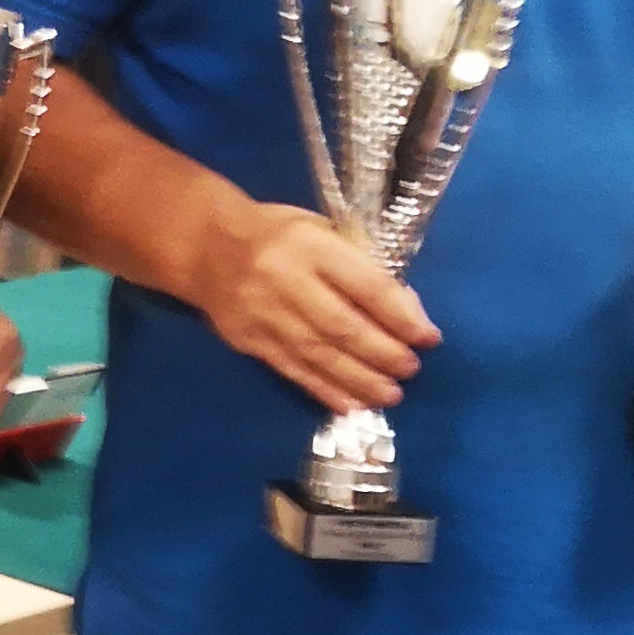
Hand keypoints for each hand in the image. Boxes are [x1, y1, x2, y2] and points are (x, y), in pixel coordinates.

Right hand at [195, 198, 433, 414]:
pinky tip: (351, 403)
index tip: (428, 337)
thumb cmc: (278, 234)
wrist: (206, 247)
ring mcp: (263, 313)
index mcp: (310, 245)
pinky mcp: (249, 340)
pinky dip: (324, 389)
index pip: (365, 285)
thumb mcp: (321, 231)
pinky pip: (292, 370)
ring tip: (389, 394)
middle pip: (342, 326)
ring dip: (359, 379)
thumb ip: (360, 264)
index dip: (401, 316)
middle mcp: (284, 279)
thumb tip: (405, 312)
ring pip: (318, 354)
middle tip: (411, 369)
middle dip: (383, 353)